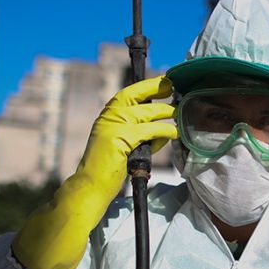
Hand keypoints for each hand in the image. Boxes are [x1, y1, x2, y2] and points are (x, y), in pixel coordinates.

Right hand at [13, 77, 177, 268]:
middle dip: (156, 88)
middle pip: (135, 96)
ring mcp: (112, 126)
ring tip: (178, 113)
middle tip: (173, 87)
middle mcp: (108, 117)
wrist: (89, 187)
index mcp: (107, 116)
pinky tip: (173, 133)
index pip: (127, 94)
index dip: (146, 86)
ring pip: (145, 112)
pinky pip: (149, 131)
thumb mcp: (124, 146)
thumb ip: (139, 136)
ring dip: (165, 112)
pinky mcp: (120, 139)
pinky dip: (163, 131)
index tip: (163, 82)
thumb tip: (162, 133)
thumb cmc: (107, 170)